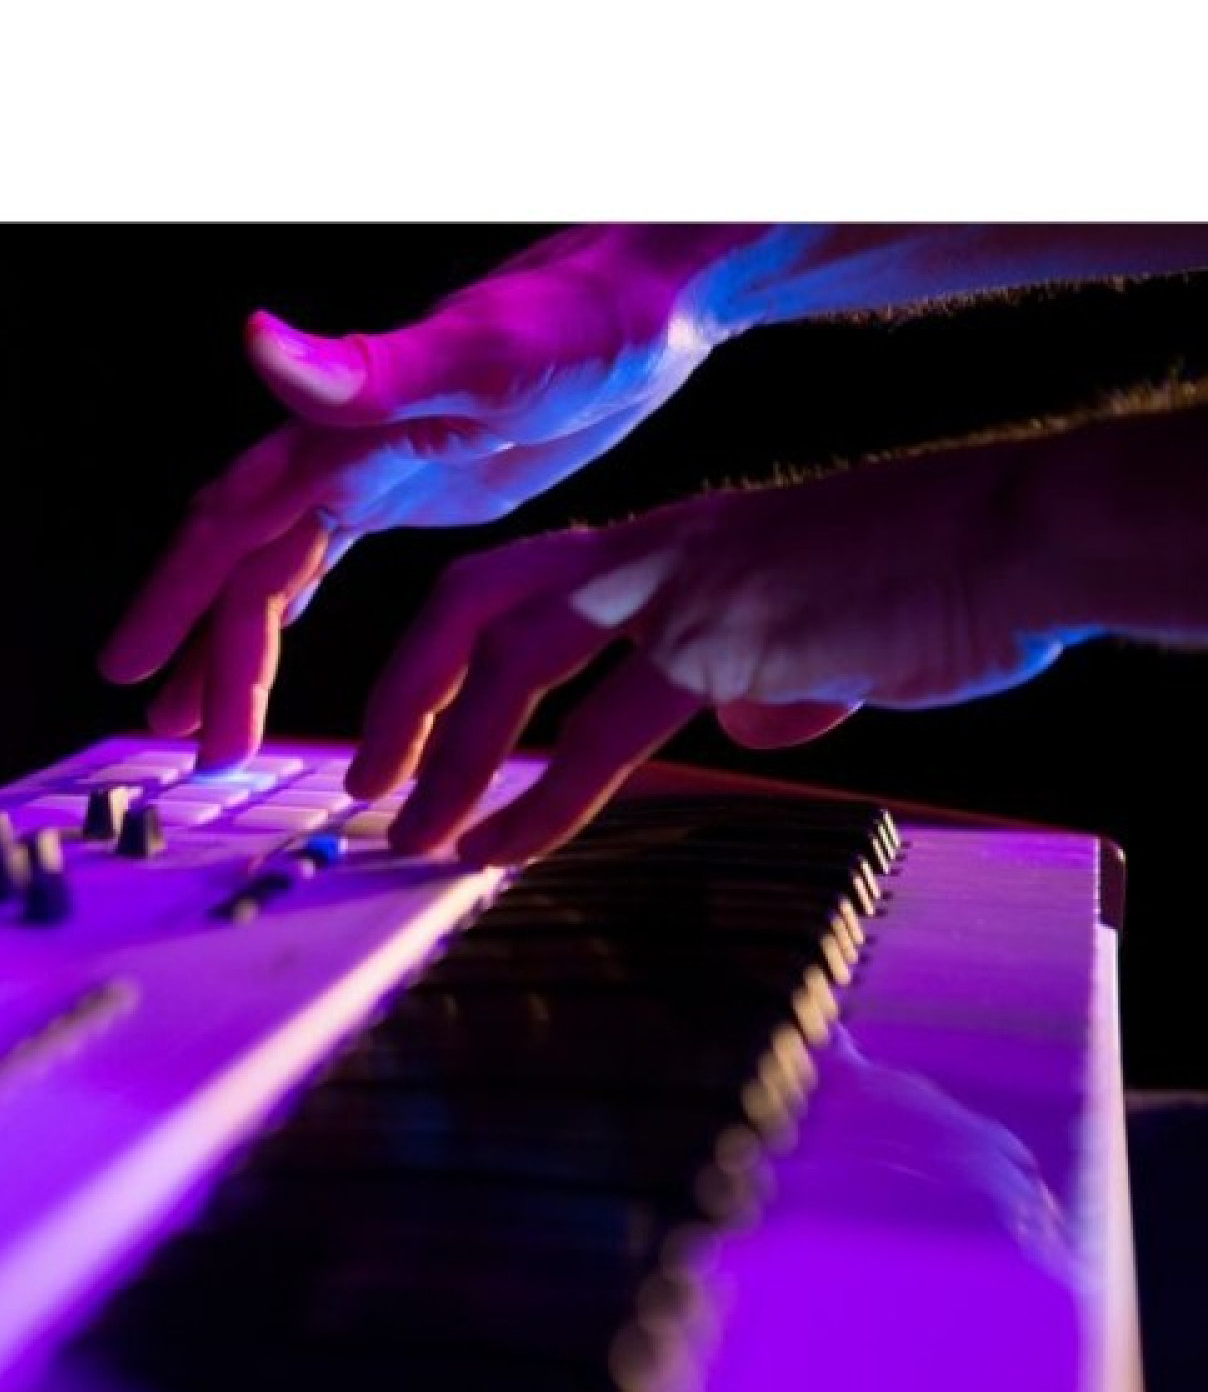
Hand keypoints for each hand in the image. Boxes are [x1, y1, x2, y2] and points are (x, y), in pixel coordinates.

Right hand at [97, 226, 761, 767]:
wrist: (654, 296)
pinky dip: (288, 608)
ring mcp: (371, 468)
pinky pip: (322, 558)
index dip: (174, 602)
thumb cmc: (583, 322)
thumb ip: (369, 368)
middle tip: (178, 741)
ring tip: (201, 720)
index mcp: (338, 433)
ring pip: (273, 569)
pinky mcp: (413, 485)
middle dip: (202, 651)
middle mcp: (337, 450)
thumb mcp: (484, 356)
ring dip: (231, 642)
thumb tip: (257, 341)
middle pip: (241, 565)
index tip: (130, 670)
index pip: (230, 529)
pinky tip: (276, 641)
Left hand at [355, 437, 1081, 866]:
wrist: (1024, 538)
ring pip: (515, 661)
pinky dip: (541, 801)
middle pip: (475, 601)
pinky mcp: (726, 639)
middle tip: (366, 782)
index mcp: (660, 541)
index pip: (511, 585)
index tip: (406, 733)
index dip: (440, 658)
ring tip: (416, 837)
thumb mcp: (816, 627)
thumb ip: (764, 674)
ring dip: (452, 756)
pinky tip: (505, 854)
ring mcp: (682, 585)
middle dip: (404, 693)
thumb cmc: (936, 579)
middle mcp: (651, 549)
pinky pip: (603, 731)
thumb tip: (745, 723)